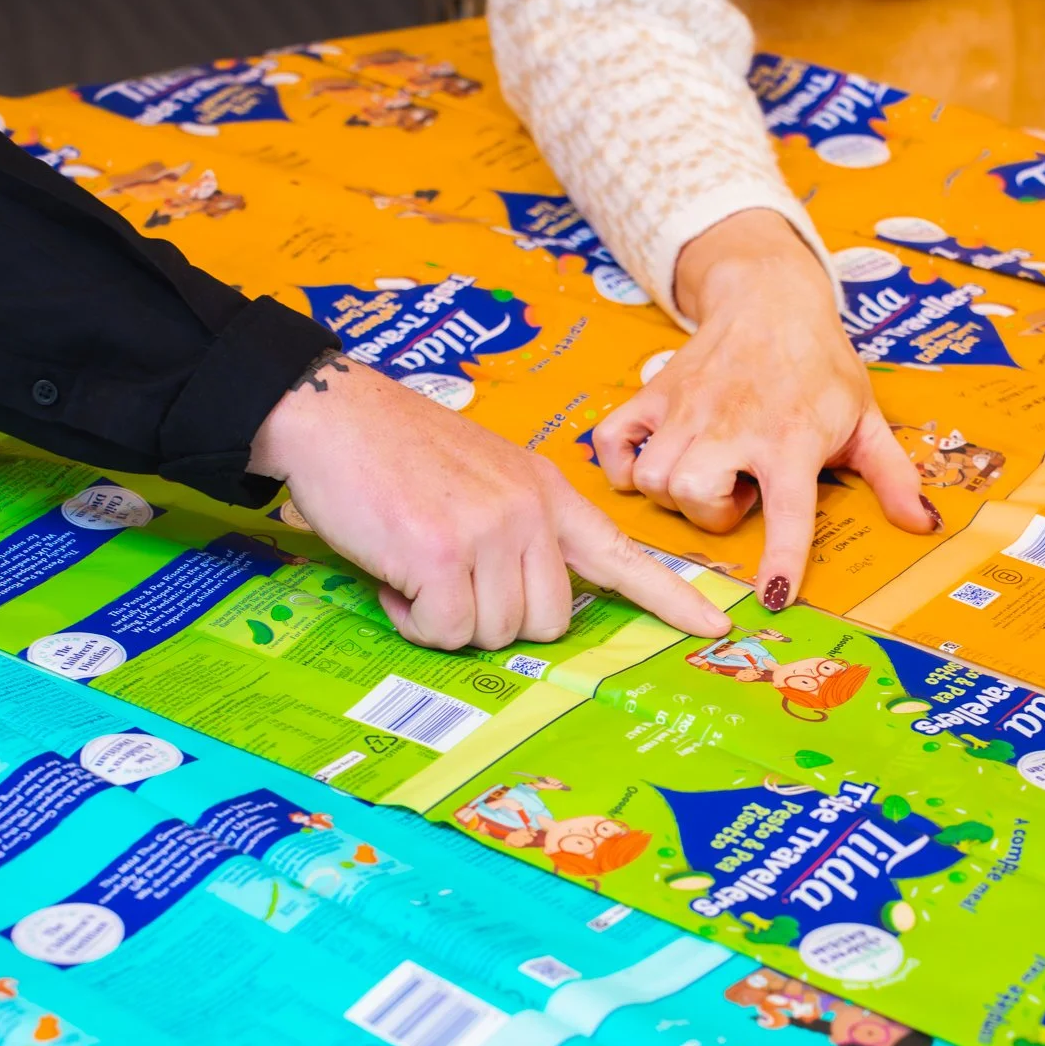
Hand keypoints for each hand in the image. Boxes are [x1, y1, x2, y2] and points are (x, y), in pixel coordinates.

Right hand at [249, 354, 730, 649]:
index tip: (712, 625)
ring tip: (414, 565)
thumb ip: (521, 525)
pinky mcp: (441, 556)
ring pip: (493, 633)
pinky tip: (393, 574)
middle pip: (548, 622)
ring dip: (445, 617)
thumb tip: (533, 597)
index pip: (622, 552)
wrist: (332, 412)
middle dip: (495, 619)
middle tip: (450, 580)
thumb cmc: (397, 450)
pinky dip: (411, 618)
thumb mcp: (486, 473)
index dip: (668, 596)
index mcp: (548, 492)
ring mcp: (490, 533)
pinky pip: (443, 630)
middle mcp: (530, 512)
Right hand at [592, 209, 935, 610]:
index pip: (789, 513)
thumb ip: (894, 476)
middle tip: (738, 494)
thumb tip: (922, 524)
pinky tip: (650, 462)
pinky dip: (620, 464)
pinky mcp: (653, 395)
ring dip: (674, 493)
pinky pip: (611, 443)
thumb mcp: (866, 418)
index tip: (773, 595)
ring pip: (654, 477)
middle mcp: (733, 426)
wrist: (770, 298)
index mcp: (791, 439)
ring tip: (705, 475)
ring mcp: (686, 409)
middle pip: (695, 496)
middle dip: (712, 514)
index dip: (781, 559)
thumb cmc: (819, 364)